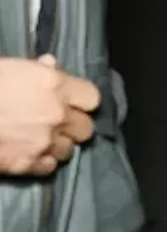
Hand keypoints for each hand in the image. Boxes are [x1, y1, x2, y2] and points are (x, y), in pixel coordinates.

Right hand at [0, 56, 99, 176]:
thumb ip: (37, 68)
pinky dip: (43, 161)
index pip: (92, 98)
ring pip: (69, 150)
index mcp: (55, 85)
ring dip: (58, 144)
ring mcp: (44, 142)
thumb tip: (51, 64)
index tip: (73, 101)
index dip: (82, 101)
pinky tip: (30, 152)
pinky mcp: (29, 165)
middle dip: (73, 126)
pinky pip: (50, 167)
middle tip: (57, 122)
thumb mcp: (9, 66)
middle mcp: (56, 115)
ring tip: (41, 138)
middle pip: (85, 128)